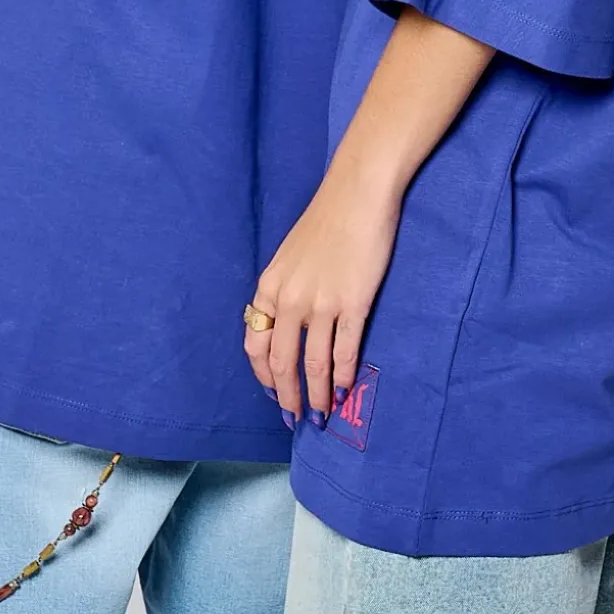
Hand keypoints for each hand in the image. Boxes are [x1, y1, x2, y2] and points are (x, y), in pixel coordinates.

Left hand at [244, 163, 401, 426]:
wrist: (357, 195)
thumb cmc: (326, 221)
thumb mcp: (290, 256)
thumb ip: (285, 289)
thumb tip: (287, 325)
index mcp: (270, 286)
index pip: (255, 344)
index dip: (264, 376)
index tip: (273, 393)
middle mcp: (290, 299)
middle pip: (282, 362)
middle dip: (288, 396)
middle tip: (295, 418)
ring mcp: (322, 303)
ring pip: (314, 363)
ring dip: (317, 394)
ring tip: (322, 414)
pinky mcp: (353, 303)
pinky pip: (344, 350)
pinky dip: (343, 376)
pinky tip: (344, 390)